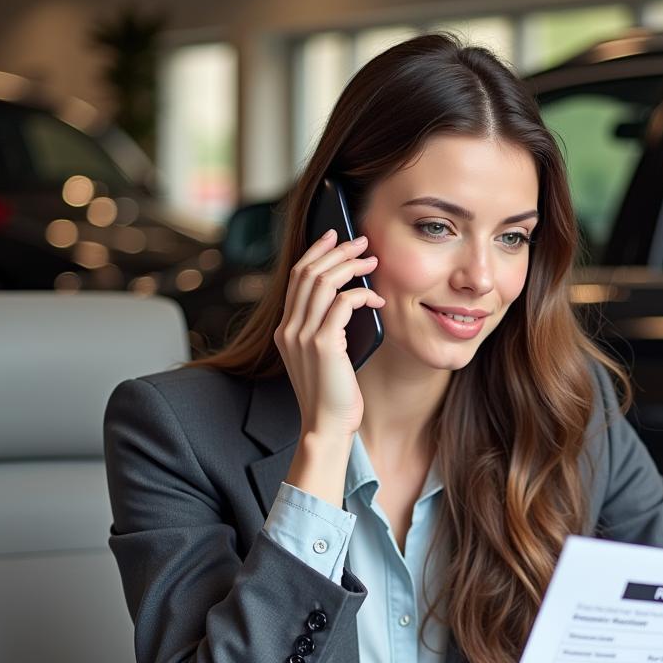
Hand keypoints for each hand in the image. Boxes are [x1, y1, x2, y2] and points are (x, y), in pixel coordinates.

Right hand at [274, 229, 385, 438]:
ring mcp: (303, 336)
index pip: (296, 278)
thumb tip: (349, 298)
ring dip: (351, 266)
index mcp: (285, 330)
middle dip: (337, 251)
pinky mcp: (323, 345)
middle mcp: (288, 329)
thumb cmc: (333, 395)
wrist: (326, 426)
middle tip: (362, 243)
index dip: (315, 252)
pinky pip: (343, 304)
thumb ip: (325, 329)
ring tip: (372, 262)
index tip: (334, 237)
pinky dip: (362, 294)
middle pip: (309, 272)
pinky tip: (376, 300)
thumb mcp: (323, 356)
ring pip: (324, 282)